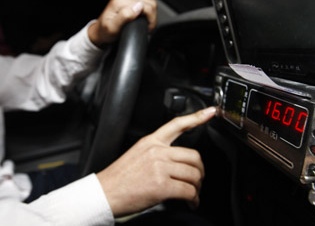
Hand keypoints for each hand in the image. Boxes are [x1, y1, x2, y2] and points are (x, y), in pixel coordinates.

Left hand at [88, 0, 156, 46]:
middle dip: (151, 16)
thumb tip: (138, 7)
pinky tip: (143, 17)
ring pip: (150, 0)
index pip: (145, 5)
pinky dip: (148, 10)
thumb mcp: (113, 28)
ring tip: (145, 23)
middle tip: (147, 27)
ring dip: (150, 13)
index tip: (147, 28)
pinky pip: (146, 0)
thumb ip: (125, 16)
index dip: (150, 19)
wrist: (100, 31)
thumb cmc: (106, 31)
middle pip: (150, 1)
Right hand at [96, 107, 216, 216]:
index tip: (210, 112)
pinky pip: (188, 191)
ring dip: (197, 187)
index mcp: (150, 142)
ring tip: (193, 193)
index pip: (177, 124)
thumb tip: (176, 162)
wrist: (104, 193)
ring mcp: (159, 168)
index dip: (197, 117)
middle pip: (193, 156)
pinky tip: (190, 202)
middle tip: (197, 180)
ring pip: (194, 174)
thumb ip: (156, 153)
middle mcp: (157, 151)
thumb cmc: (118, 178)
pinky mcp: (162, 185)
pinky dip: (193, 199)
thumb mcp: (136, 155)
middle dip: (200, 171)